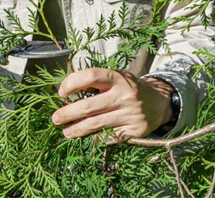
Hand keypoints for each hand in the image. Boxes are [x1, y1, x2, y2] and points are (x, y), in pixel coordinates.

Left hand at [50, 68, 173, 142]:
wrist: (159, 102)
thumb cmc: (128, 88)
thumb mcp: (116, 77)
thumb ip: (95, 81)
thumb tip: (65, 90)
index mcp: (118, 77)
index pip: (91, 76)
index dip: (72, 83)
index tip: (61, 93)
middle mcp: (125, 95)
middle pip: (89, 105)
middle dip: (68, 113)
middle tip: (55, 118)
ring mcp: (130, 113)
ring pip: (96, 124)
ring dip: (77, 129)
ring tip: (65, 131)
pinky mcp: (135, 130)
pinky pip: (109, 137)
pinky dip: (95, 138)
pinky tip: (85, 137)